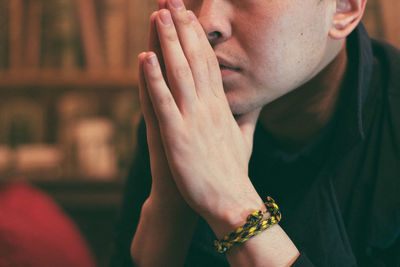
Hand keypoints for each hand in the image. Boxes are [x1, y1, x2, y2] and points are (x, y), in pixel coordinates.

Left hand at [142, 0, 263, 236]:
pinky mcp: (178, 136)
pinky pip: (164, 102)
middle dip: (183, 28)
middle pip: (195, 60)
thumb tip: (256, 104)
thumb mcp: (245, 139)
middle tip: (172, 1)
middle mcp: (209, 107)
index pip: (210, 64)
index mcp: (221, 107)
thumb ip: (248, 118)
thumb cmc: (233, 172)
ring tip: (159, 15)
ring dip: (169, 43)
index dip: (199, 38)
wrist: (231, 202)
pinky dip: (154, 78)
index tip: (190, 16)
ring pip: (180, 73)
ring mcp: (193, 120)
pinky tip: (145, 56)